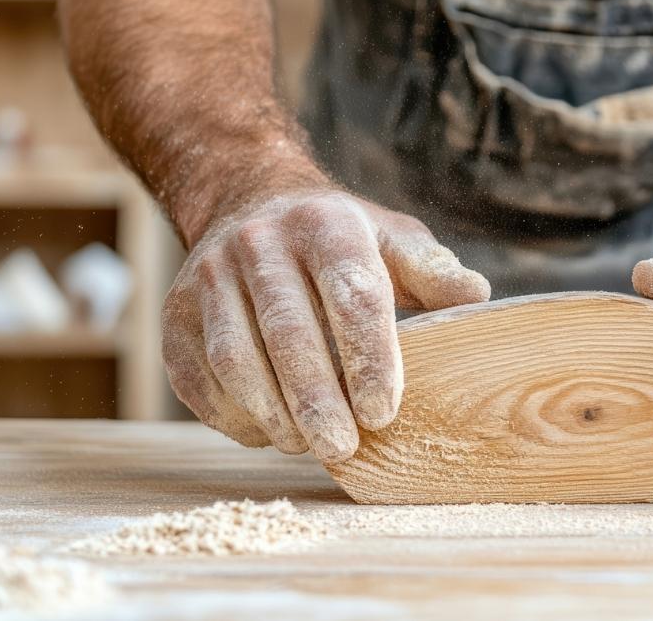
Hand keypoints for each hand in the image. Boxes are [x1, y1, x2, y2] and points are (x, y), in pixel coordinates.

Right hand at [162, 190, 489, 462]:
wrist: (247, 204)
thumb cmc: (338, 241)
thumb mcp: (392, 240)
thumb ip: (433, 273)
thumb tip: (478, 300)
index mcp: (325, 226)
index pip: (351, 294)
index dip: (370, 358)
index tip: (384, 411)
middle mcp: (259, 244)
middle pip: (288, 331)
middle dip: (318, 399)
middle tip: (345, 448)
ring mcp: (208, 278)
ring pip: (234, 357)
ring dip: (272, 412)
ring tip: (307, 446)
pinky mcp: (174, 315)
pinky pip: (198, 376)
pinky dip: (233, 414)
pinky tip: (268, 432)